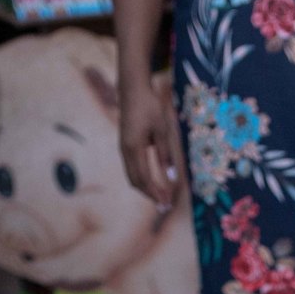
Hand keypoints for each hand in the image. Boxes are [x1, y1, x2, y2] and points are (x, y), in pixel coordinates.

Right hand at [118, 78, 176, 209]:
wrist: (132, 88)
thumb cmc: (149, 106)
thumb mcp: (162, 129)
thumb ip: (165, 154)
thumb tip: (171, 177)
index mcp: (134, 148)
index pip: (144, 178)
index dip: (155, 193)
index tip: (167, 203)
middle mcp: (125, 151)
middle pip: (136, 181)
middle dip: (150, 195)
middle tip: (165, 205)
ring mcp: (123, 148)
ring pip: (132, 176)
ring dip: (145, 188)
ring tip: (160, 197)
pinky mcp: (125, 145)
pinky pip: (132, 168)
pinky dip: (142, 179)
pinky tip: (152, 183)